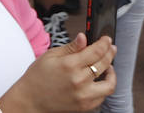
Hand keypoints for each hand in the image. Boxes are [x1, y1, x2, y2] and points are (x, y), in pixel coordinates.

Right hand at [0, 34, 116, 112]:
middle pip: (104, 64)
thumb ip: (71, 47)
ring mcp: (83, 95)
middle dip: (110, 53)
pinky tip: (99, 80)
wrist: (31, 99)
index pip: (96, 51)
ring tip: (109, 67)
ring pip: (109, 84)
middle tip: (110, 48)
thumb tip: (83, 37)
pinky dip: (103, 87)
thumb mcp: (51, 56)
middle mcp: (79, 81)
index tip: (107, 39)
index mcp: (69, 65)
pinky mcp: (85, 106)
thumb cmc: (37, 77)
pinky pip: (102, 96)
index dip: (104, 43)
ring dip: (112, 73)